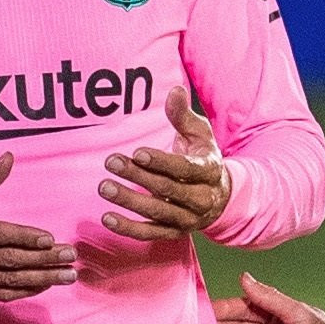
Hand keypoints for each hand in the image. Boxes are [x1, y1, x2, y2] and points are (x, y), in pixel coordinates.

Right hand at [0, 152, 76, 299]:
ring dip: (40, 279)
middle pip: (7, 260)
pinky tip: (43, 286)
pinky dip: (22, 291)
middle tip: (70, 257)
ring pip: (6, 281)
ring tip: (66, 275)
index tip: (49, 239)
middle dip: (43, 260)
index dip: (24, 237)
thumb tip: (9, 159)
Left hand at [96, 87, 230, 242]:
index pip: (185, 169)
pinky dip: (128, 228)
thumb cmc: (202, 156)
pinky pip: (150, 233)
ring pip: (157, 212)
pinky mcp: (174, 232)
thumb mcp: (199, 134)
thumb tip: (174, 90)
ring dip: (129, 201)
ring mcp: (188, 219)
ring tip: (104, 187)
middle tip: (111, 162)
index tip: (138, 152)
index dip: (161, 162)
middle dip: (138, 176)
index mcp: (209, 171)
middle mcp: (202, 198)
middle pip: (167, 189)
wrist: (220, 196)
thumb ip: (183, 115)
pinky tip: (107, 217)